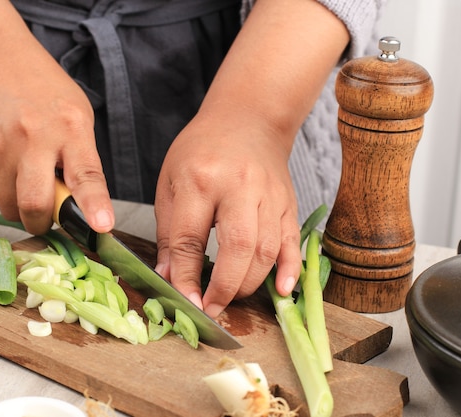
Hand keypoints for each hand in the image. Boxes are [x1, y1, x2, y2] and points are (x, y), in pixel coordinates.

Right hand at [0, 40, 114, 235]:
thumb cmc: (44, 90)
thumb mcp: (77, 116)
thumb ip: (81, 158)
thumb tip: (82, 205)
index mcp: (71, 129)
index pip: (86, 175)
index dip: (94, 205)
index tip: (101, 226)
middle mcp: (35, 139)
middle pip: (35, 204)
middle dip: (41, 224)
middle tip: (45, 219)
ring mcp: (1, 146)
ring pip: (8, 204)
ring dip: (19, 207)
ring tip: (26, 182)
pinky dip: (0, 190)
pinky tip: (7, 167)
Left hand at [154, 109, 301, 317]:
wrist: (247, 119)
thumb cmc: (202, 149)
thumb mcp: (170, 181)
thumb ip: (169, 231)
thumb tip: (168, 276)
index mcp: (200, 179)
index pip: (190, 238)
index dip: (185, 276)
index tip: (184, 301)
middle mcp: (238, 186)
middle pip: (237, 247)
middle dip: (224, 287)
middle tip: (212, 308)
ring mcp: (268, 194)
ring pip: (266, 249)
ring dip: (250, 283)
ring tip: (232, 298)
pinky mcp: (288, 202)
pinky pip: (292, 240)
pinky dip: (289, 269)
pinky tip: (281, 290)